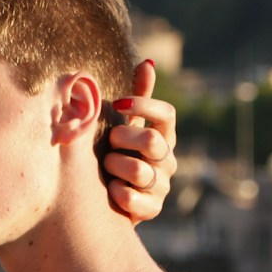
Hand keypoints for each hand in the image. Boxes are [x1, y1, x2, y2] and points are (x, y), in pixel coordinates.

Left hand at [104, 59, 178, 223]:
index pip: (167, 114)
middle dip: (123, 139)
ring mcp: (161, 185)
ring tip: (105, 168)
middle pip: (152, 141)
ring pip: (139, 170)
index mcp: (163, 135)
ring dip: (114, 166)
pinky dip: (115, 192)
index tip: (119, 104)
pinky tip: (109, 189)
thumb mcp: (123, 125)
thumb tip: (149, 62)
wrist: (103, 199)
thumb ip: (137, 97)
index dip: (144, 106)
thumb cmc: (115, 153)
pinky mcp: (151, 208)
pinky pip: (130, 197)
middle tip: (108, 142)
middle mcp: (167, 160)